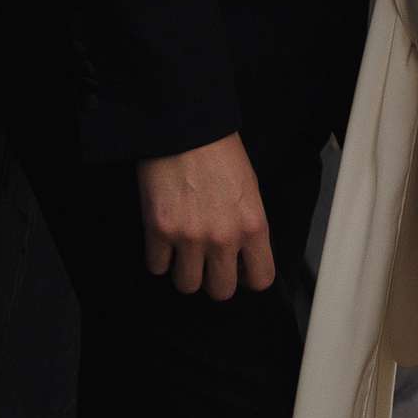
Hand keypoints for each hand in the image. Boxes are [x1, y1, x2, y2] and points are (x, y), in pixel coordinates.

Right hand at [136, 132, 274, 297]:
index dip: (248, 277)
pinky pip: (156, 267)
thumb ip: (248, 225)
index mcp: (253, 225)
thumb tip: (242, 254)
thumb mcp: (249, 188)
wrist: (185, 126)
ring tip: (183, 249)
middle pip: (221, 291)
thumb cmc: (218, 150)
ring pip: (186, 285)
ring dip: (184, 270)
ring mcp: (189, 237)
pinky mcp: (159, 230)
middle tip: (207, 259)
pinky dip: (158, 256)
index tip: (238, 268)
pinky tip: (164, 237)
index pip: (261, 279)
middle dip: (213, 278)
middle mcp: (223, 237)